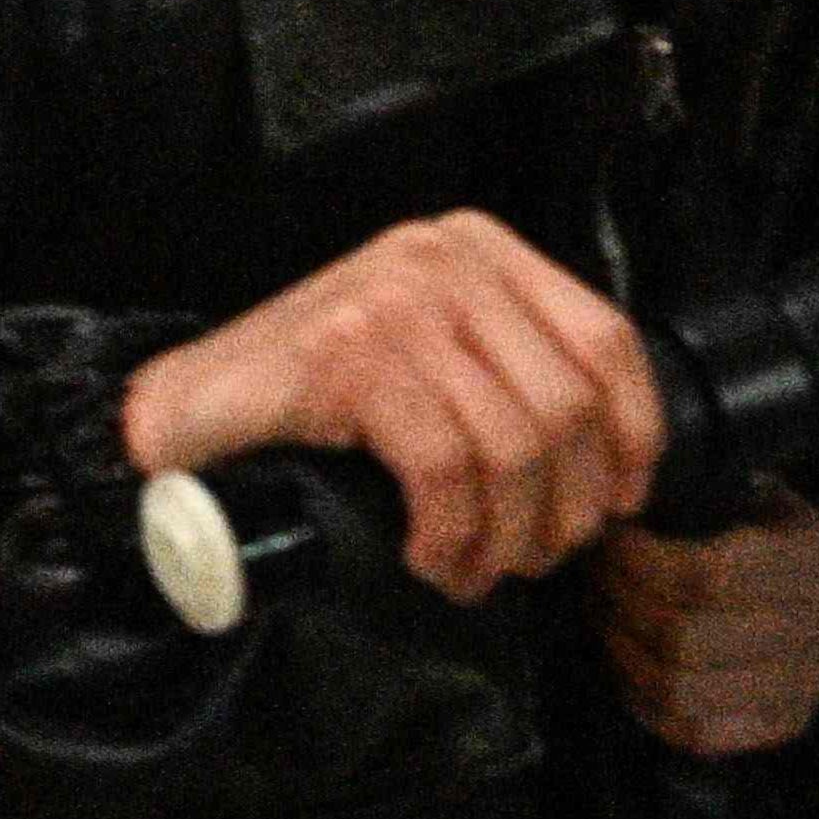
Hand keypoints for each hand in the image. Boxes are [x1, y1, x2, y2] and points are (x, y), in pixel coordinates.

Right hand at [118, 209, 659, 602]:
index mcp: (474, 250)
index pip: (604, 338)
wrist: (184, 412)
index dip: (633, 433)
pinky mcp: (349, 357)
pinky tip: (429, 555)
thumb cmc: (307, 402)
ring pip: (512, 446)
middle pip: (566, 405)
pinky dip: (448, 533)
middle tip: (529, 557)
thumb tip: (606, 462)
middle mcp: (440, 261)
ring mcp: (392, 303)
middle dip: (562, 507)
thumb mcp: (429, 359)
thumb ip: (506, 375)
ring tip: (472, 568)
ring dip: (503, 536)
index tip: (622, 498)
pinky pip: (445, 468)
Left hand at [594, 500, 818, 759]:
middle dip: (622, 607)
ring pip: (681, 689)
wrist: (795, 578)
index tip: (608, 542)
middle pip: (687, 638)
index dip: (638, 562)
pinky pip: (694, 733)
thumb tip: (620, 511)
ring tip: (602, 614)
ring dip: (622, 652)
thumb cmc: (748, 521)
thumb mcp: (736, 489)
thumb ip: (695, 496)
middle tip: (595, 579)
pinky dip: (643, 699)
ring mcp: (812, 683)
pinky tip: (626, 658)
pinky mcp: (786, 724)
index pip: (708, 576)